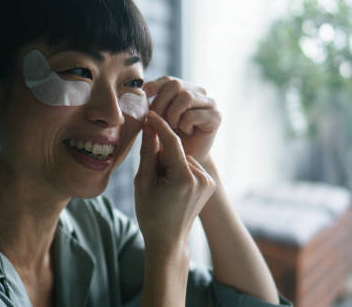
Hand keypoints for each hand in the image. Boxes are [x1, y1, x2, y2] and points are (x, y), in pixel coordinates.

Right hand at [134, 111, 216, 250]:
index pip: (172, 141)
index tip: (149, 113)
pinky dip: (178, 169)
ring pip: (182, 158)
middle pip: (176, 151)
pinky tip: (171, 186)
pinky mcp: (210, 183)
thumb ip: (148, 152)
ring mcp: (209, 181)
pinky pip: (190, 166)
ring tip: (161, 185)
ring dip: (169, 163)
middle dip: (161, 155)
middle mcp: (202, 177)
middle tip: (151, 177)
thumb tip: (148, 126)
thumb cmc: (150, 213)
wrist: (169, 240)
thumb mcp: (143, 182)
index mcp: (184, 178)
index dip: (159, 125)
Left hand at [143, 76, 220, 164]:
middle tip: (155, 120)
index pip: (167, 80)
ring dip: (172, 114)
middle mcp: (198, 92)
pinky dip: (184, 125)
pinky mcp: (216, 116)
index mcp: (183, 89)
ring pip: (185, 97)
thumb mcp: (155, 119)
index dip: (153, 87)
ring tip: (172, 127)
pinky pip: (193, 114)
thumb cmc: (167, 138)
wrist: (184, 161)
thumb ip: (150, 105)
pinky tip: (186, 132)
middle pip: (175, 84)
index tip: (142, 98)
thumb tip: (139, 92)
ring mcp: (209, 103)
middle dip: (160, 103)